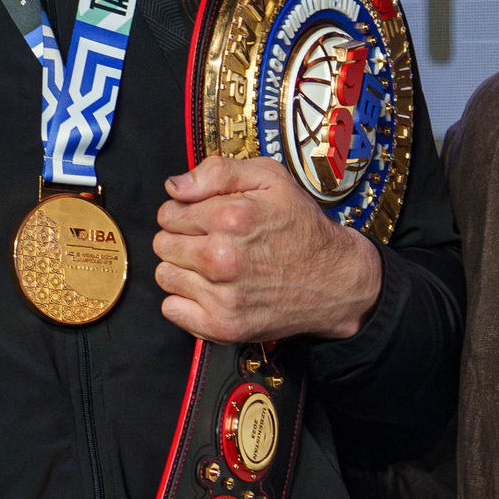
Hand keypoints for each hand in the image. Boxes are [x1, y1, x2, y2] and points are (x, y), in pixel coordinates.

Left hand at [151, 156, 382, 344]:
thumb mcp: (271, 179)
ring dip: (182, 269)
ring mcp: (221, 296)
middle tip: (211, 241)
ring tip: (212, 267)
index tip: (204, 219)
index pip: (169, 213)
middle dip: (182, 239)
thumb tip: (175, 186)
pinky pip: (172, 309)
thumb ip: (217, 172)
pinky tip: (210, 290)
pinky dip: (185, 301)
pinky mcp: (222, 326)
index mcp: (230, 217)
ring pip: (165, 275)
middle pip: (163, 244)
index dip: (184, 212)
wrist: (335, 280)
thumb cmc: (302, 227)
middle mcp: (222, 258)